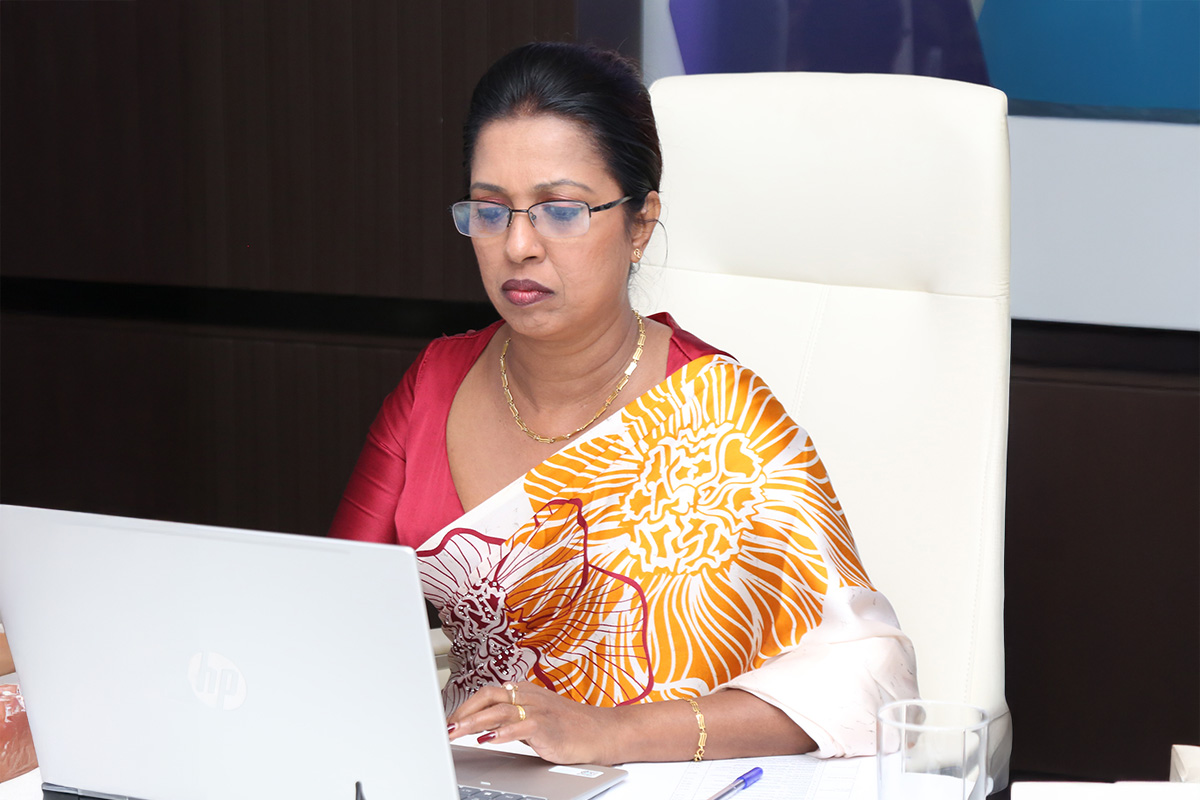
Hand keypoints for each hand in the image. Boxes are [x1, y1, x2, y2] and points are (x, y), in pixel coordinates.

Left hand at [446, 681, 619, 764]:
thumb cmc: (571, 726)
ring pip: (500, 710)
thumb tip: (484, 723)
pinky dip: (503, 733)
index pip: (489, 692)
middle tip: (447, 726)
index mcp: (526, 692)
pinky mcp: (548, 726)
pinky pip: (522, 727)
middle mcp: (530, 697)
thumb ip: (513, 716)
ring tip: (458, 732)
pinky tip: (489, 740)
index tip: (451, 718)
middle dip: (465, 711)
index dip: (467, 704)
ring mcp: (539, 710)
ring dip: (475, 722)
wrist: (602, 731)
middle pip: (490, 697)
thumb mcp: (538, 716)